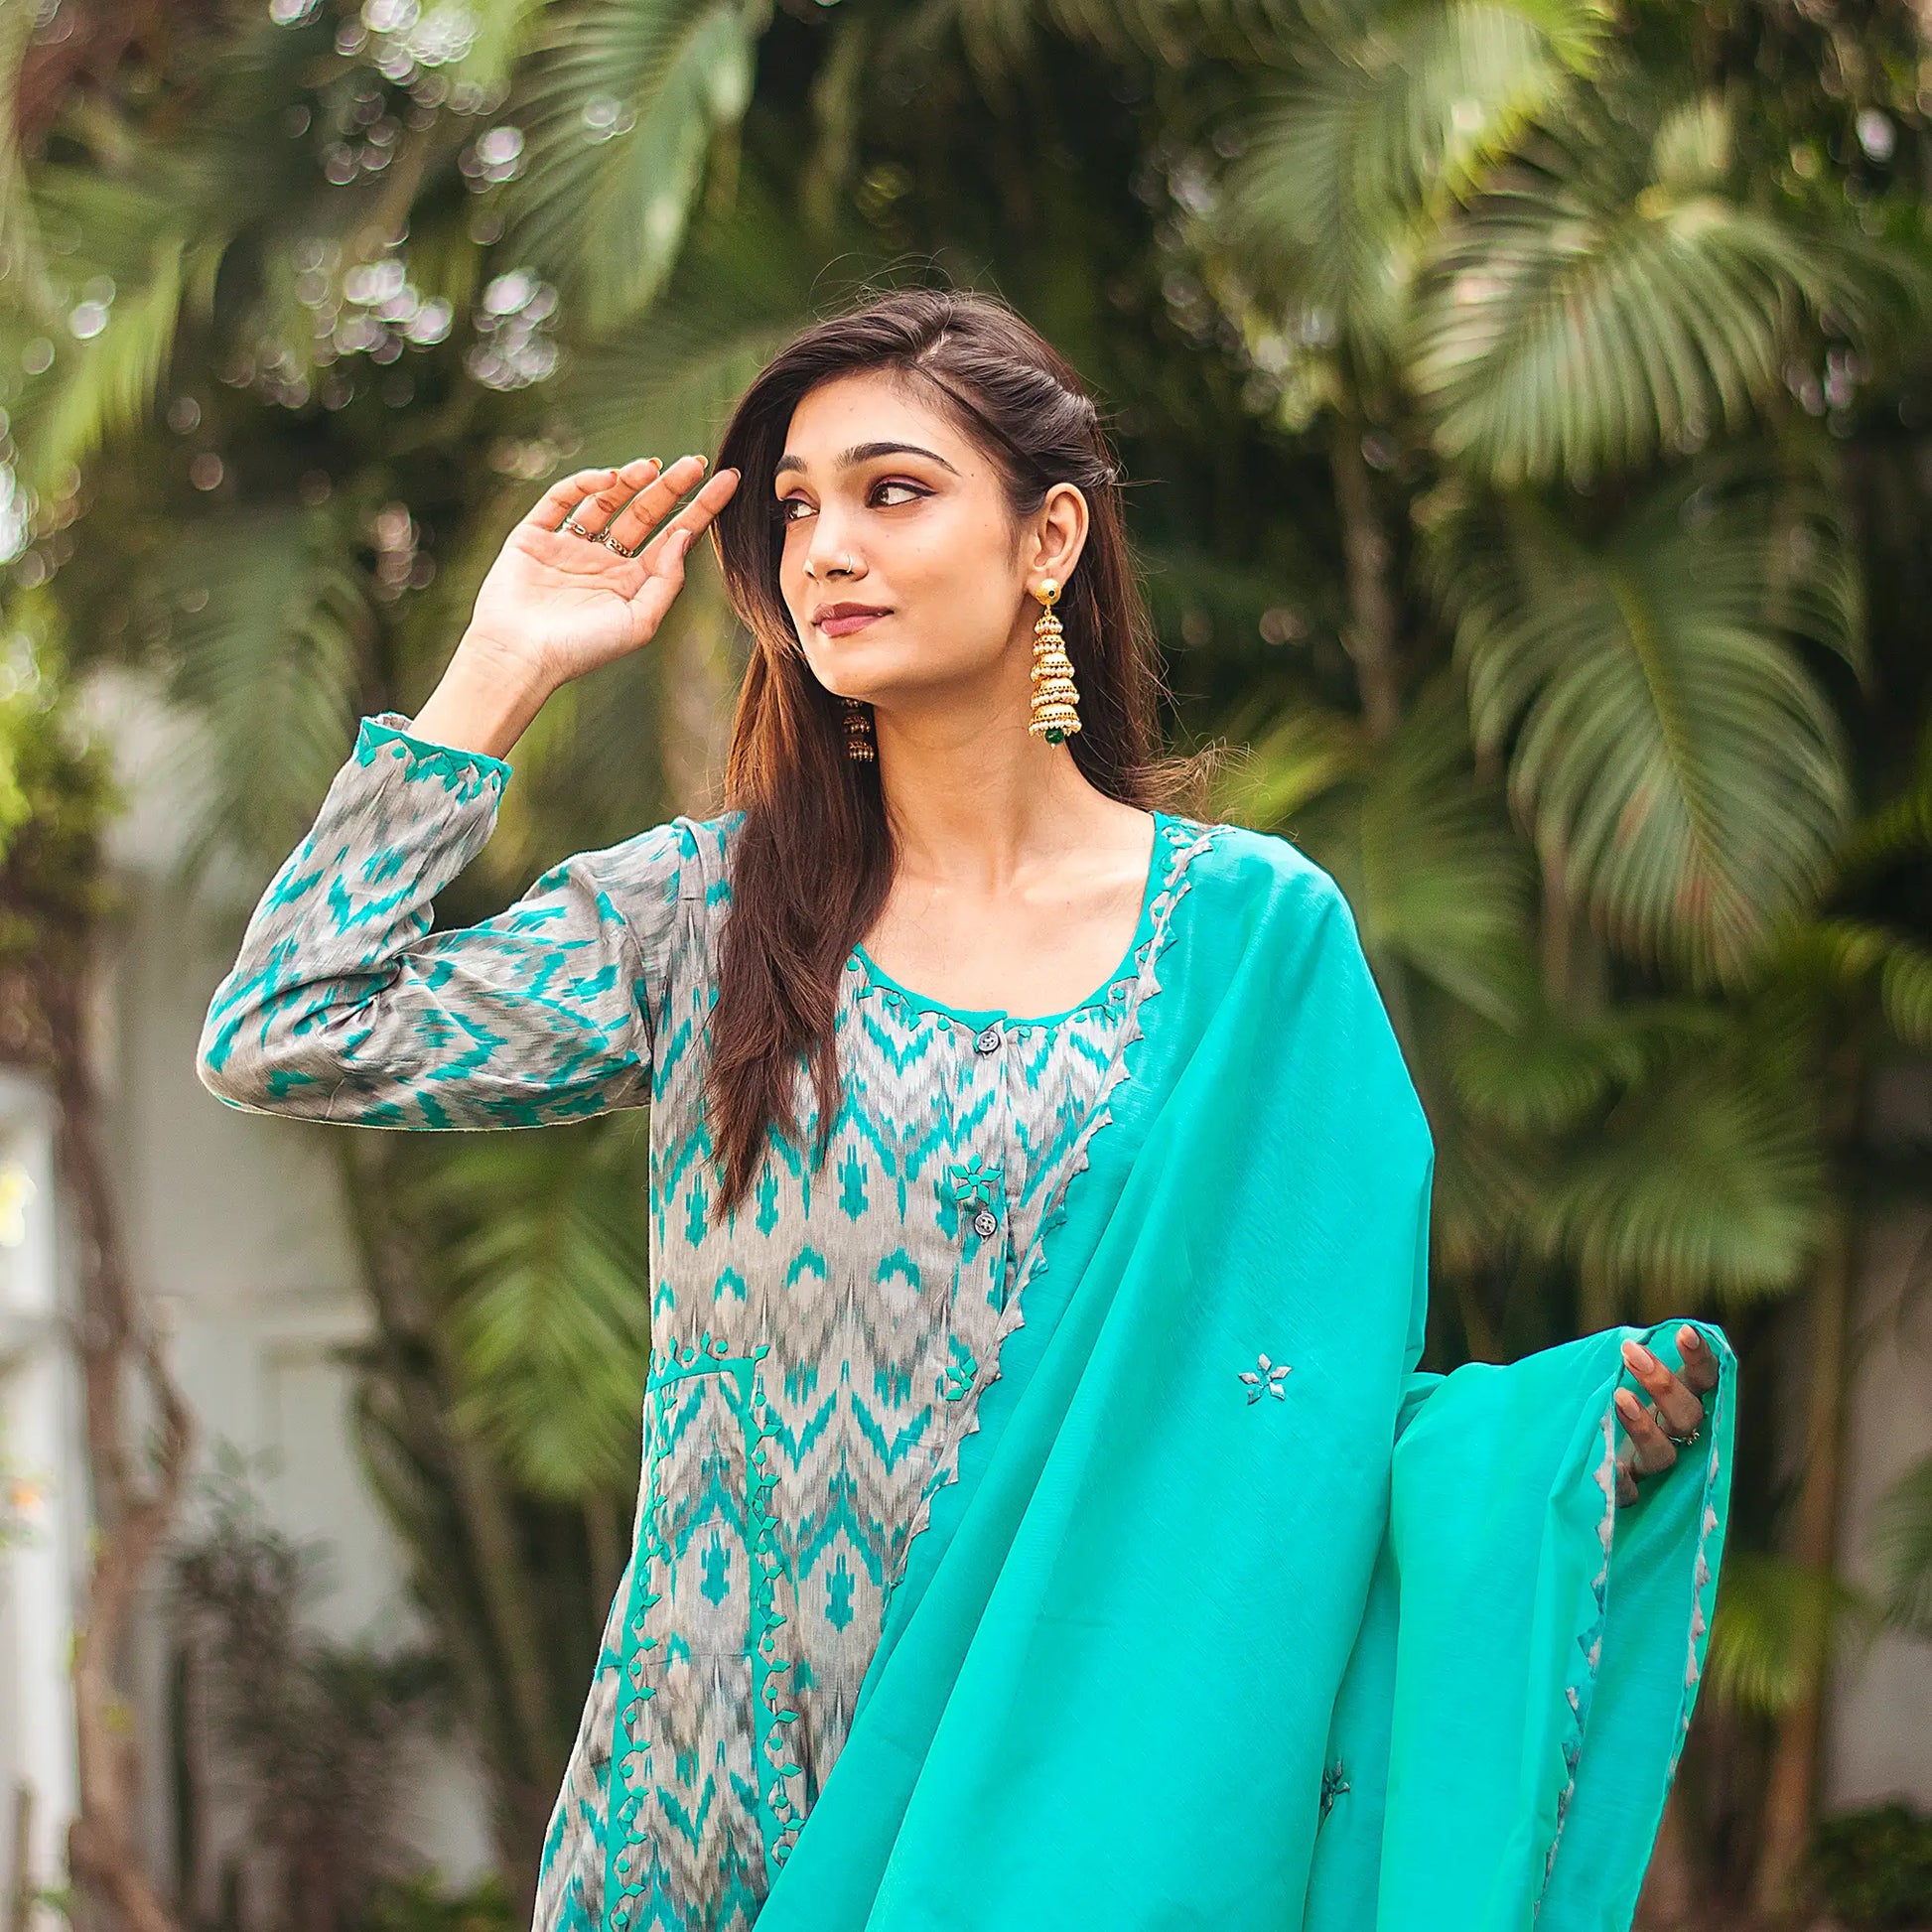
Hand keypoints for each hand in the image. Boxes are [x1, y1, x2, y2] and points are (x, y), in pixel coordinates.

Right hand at [462, 452, 741, 693]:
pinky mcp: (534, 535)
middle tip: (695, 463)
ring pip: (606, 501)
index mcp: (632, 582)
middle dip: (671, 487)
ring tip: (652, 466)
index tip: (727, 481)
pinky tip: (609, 478)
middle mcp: (604, 561)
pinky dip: (583, 484)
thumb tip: (684, 536)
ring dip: (630, 480)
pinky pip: (561, 500)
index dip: (701, 509)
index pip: (673, 537)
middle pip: (645, 514)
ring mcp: (569, 546)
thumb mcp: (640, 621)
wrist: (521, 657)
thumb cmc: (583, 649)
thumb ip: (667, 581)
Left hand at [1613, 1326, 1717, 1505]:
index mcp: (1681, 1401)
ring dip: (1644, 1426)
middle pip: (1687, 1415)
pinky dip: (1625, 1483)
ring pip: (1664, 1454)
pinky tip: (1616, 1468)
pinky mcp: (1633, 1493)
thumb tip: (1627, 1341)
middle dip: (1663, 1384)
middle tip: (1631, 1353)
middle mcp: (1677, 1435)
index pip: (1704, 1380)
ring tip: (1620, 1397)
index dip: (1700, 1359)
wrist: (1589, 1455)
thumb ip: (1633, 1364)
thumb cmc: (1610, 1402)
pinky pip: (1633, 1495)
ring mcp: (1656, 1466)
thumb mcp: (1620, 1378)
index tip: (1684, 1332)